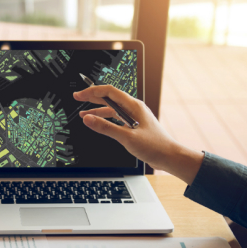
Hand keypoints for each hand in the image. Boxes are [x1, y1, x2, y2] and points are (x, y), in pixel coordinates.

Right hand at [73, 86, 203, 184]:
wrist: (169, 156)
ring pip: (112, 108)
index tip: (80, 94)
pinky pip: (116, 117)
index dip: (93, 91)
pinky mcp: (134, 125)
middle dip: (93, 97)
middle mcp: (133, 108)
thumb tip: (88, 119)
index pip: (109, 92)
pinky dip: (105, 118)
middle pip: (110, 97)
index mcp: (133, 106)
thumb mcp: (127, 137)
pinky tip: (99, 122)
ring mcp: (134, 116)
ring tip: (83, 113)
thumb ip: (106, 127)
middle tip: (78, 97)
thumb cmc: (154, 146)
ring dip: (97, 110)